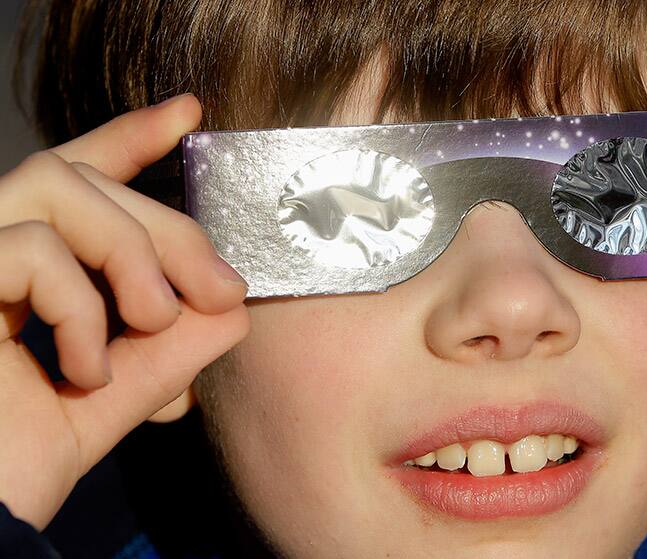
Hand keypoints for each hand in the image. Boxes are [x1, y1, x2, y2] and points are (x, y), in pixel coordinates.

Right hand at [0, 94, 249, 529]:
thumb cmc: (18, 467)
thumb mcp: (117, 397)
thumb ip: (169, 350)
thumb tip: (230, 307)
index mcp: (23, 271)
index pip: (76, 179)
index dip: (129, 139)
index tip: (190, 114)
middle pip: (82, 176)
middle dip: (167, 225)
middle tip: (219, 290)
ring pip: (56, 185)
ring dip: (128, 251)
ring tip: (151, 321)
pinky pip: (27, 248)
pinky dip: (77, 306)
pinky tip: (85, 370)